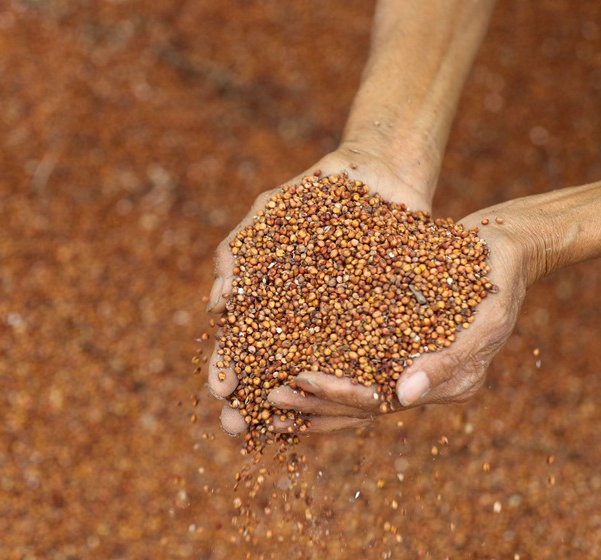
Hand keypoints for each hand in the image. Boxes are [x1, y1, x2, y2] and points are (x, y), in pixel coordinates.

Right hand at [206, 146, 435, 434]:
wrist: (379, 172)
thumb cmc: (316, 193)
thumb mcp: (270, 215)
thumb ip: (238, 252)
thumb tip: (217, 305)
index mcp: (269, 303)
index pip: (239, 343)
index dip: (227, 367)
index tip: (218, 390)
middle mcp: (302, 324)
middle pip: (271, 370)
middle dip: (251, 401)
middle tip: (236, 429)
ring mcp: (342, 329)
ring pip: (316, 373)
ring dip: (296, 403)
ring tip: (282, 428)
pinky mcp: (383, 327)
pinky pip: (367, 359)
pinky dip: (354, 381)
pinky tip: (347, 401)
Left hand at [265, 213, 530, 431]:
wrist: (506, 243)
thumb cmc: (502, 278)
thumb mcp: (485, 320)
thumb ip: (449, 361)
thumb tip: (403, 397)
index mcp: (443, 386)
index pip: (377, 403)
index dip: (333, 397)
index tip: (293, 384)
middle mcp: (419, 379)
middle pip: (355, 401)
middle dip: (309, 402)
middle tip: (263, 397)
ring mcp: (405, 357)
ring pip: (347, 379)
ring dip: (307, 387)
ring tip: (261, 384)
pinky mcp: (393, 329)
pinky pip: (350, 347)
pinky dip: (318, 351)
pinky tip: (283, 344)